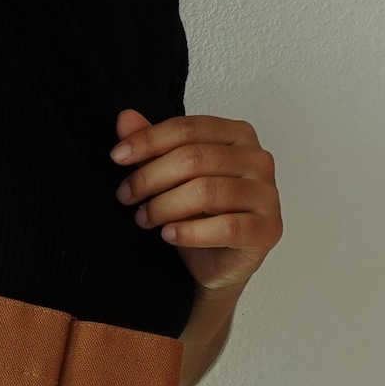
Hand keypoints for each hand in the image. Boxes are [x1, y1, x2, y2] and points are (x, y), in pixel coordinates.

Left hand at [111, 110, 281, 298]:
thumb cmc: (197, 218)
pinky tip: (167, 235)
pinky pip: (225, 227)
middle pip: (195, 158)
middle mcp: (258, 160)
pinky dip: (189, 232)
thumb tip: (125, 118)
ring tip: (143, 218)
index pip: (188, 128)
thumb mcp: (169, 180)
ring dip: (164, 206)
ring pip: (207, 192)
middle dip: (150, 177)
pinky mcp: (267, 230)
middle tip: (125, 196)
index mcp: (238, 136)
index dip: (148, 140)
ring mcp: (267, 195)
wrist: (216, 267)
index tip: (117, 156)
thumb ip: (152, 148)